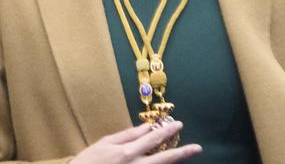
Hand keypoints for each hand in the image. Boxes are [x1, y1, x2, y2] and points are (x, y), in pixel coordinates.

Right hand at [70, 122, 202, 162]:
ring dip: (174, 161)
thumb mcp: (104, 143)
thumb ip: (127, 135)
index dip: (167, 131)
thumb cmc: (87, 161)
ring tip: (188, 154)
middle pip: (164, 159)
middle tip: (197, 147)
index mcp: (127, 153)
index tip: (179, 125)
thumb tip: (146, 127)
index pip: (153, 139)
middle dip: (182, 153)